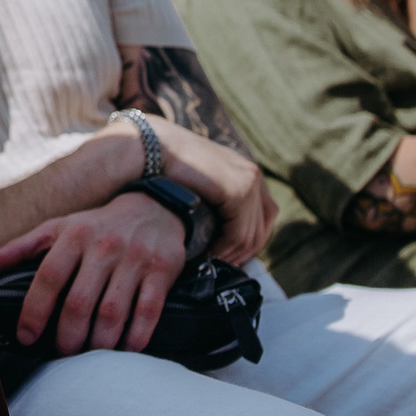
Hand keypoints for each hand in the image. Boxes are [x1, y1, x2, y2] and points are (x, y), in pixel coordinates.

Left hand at [0, 192, 186, 355]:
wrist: (154, 208)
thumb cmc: (96, 225)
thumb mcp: (58, 227)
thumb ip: (21, 247)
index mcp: (74, 235)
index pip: (48, 277)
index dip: (34, 311)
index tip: (26, 337)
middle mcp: (103, 246)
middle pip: (79, 302)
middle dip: (67, 336)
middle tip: (62, 354)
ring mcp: (134, 259)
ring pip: (112, 312)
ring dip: (98, 343)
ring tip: (89, 357)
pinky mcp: (161, 272)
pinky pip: (148, 312)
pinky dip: (135, 337)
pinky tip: (124, 350)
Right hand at [158, 131, 275, 267]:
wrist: (150, 149)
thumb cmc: (165, 167)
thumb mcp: (200, 184)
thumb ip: (216, 200)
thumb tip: (223, 232)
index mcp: (247, 171)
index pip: (265, 216)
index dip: (249, 242)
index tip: (229, 257)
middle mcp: (253, 174)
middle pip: (262, 228)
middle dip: (243, 253)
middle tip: (220, 267)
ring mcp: (248, 182)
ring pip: (250, 236)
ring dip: (230, 255)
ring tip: (210, 263)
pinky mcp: (237, 192)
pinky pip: (238, 235)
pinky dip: (223, 250)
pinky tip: (207, 255)